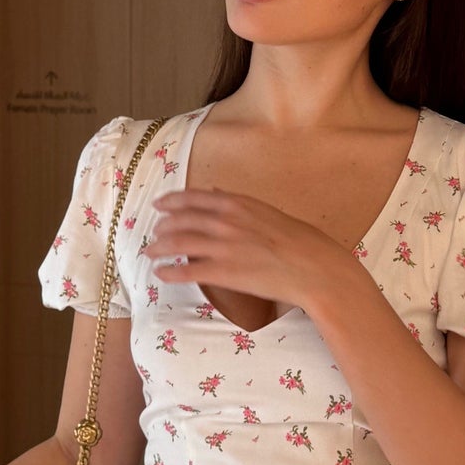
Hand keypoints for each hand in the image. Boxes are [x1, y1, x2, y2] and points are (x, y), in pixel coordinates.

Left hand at [145, 185, 360, 316]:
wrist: (313, 268)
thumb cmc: (298, 240)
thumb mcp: (266, 211)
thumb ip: (236, 202)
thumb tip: (214, 190)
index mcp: (238, 203)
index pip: (193, 198)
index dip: (171, 201)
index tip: (159, 205)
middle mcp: (226, 221)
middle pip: (180, 220)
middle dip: (162, 226)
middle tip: (154, 233)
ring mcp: (223, 247)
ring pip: (178, 244)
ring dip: (159, 248)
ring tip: (150, 253)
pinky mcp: (224, 272)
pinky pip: (186, 271)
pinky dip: (169, 272)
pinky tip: (160, 274)